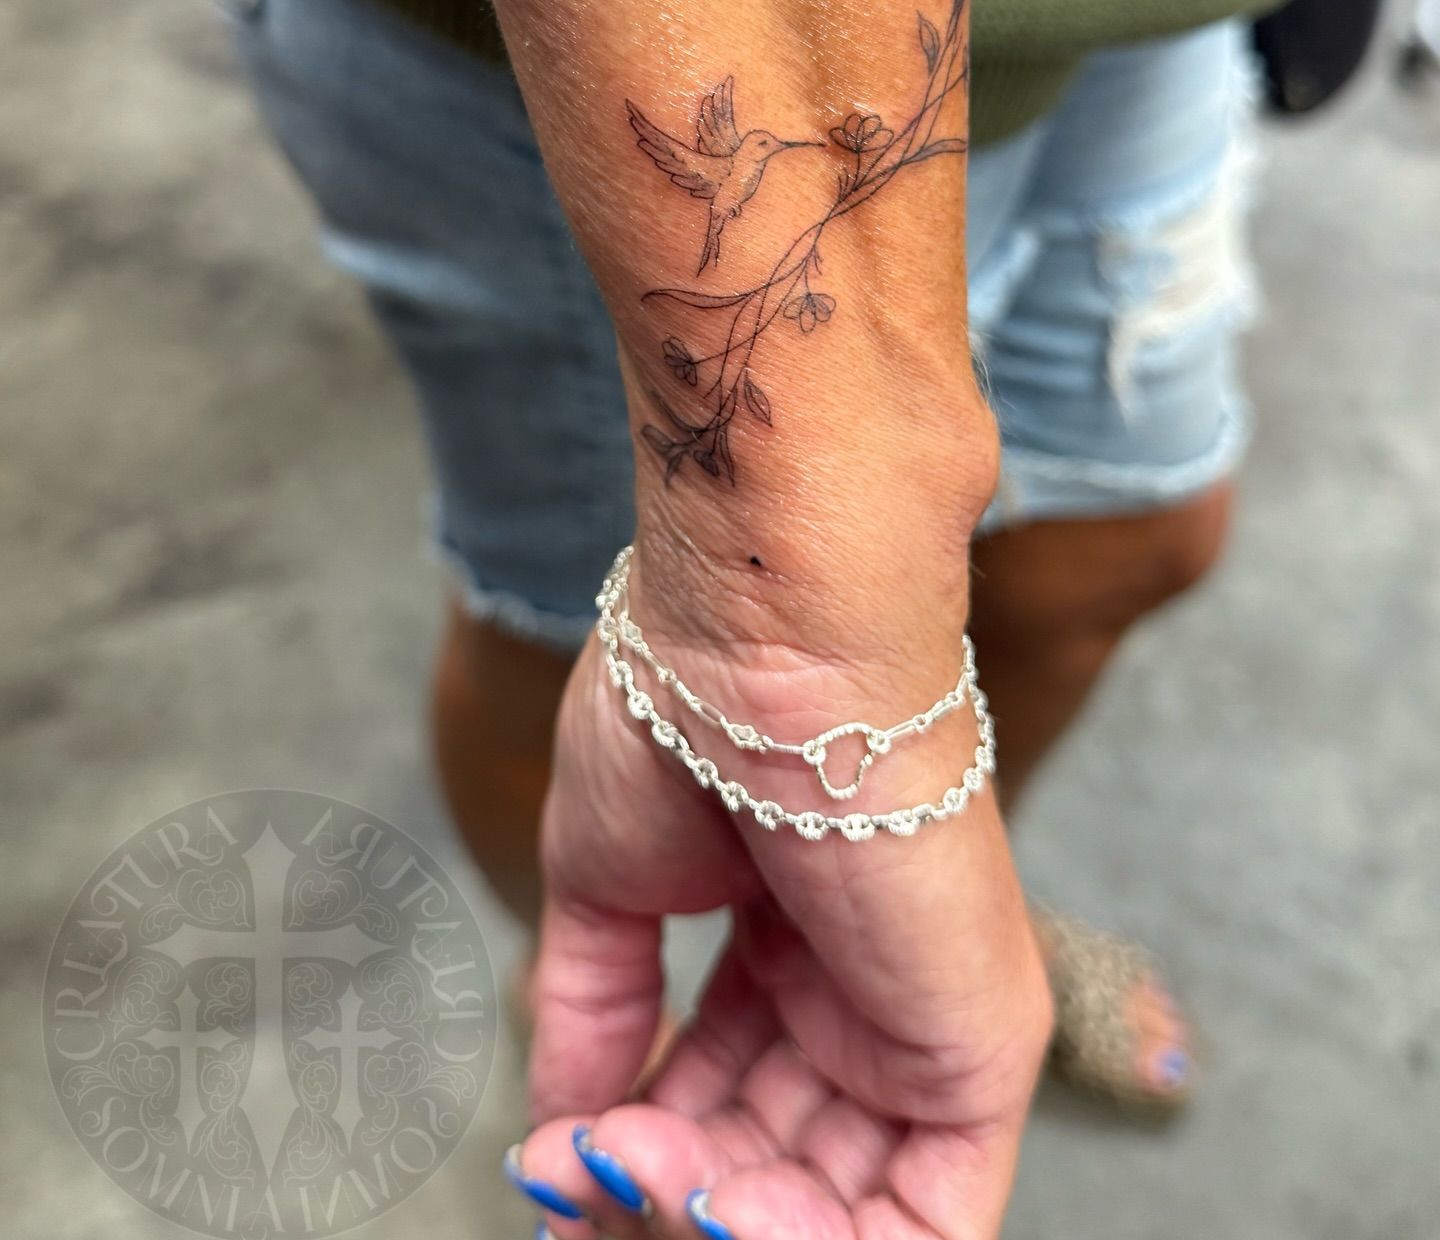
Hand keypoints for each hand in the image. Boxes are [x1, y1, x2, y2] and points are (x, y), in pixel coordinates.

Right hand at [506, 525, 1051, 1239]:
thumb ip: (595, 1014)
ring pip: (838, 1211)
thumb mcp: (609, 883)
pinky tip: (713, 1204)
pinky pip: (919, 1227)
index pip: (725, 1095)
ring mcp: (923, 1021)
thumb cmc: (682, 716)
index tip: (556, 1163)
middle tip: (581, 1176)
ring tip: (631, 1175)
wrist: (761, 643)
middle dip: (666, 1191)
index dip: (639, 1146)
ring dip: (713, 1220)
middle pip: (773, 1163)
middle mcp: (864, 988)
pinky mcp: (979, 1048)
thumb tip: (556, 1136)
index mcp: (791, 941)